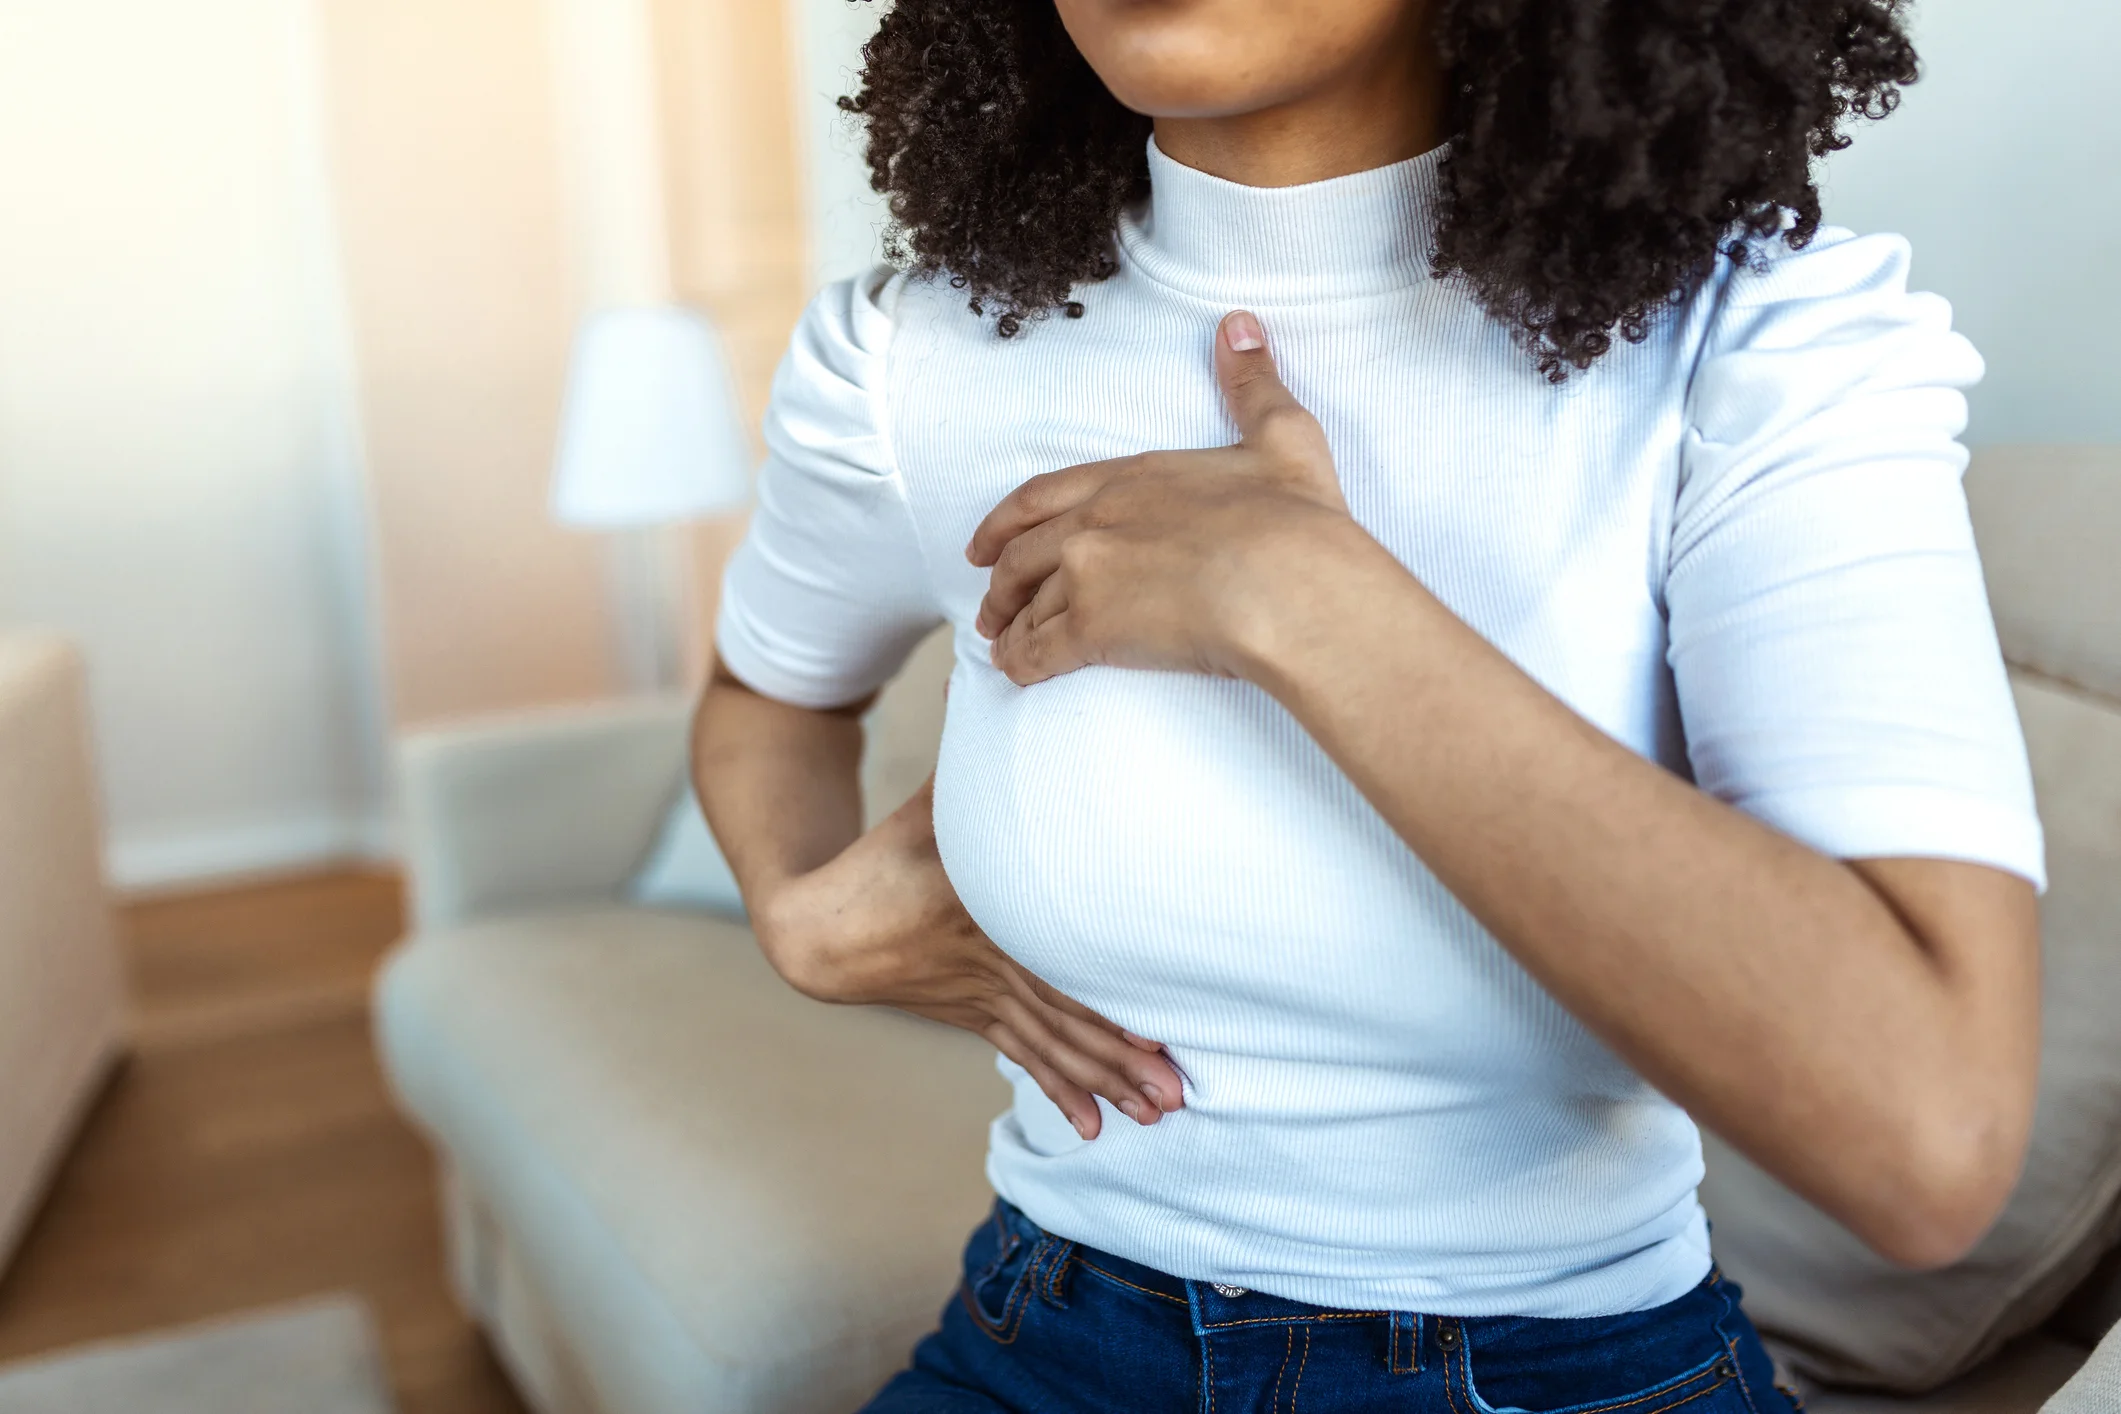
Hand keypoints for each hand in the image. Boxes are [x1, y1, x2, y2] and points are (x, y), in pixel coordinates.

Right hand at [755, 773, 1184, 1138]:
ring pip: (1054, 1049)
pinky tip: (1093, 1129)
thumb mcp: (935, 796)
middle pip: (1067, 1020)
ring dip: (1107, 1081)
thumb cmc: (889, 850)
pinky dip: (1061, 1091)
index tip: (1160, 1028)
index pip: (1055, 963)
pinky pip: (1026, 1058)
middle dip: (1124, 1057)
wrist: (820, 924)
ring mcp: (984, 1000)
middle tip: (1177, 1091)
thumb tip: (1001, 671)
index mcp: (985, 913)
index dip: (1106, 1001)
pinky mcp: (976, 1018)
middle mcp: (991, 966)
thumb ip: (976, 742)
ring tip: (1158, 1114)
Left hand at [967, 309, 1372, 685]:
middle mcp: (1097, 521)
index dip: (1008, 520)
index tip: (986, 541)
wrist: (1293, 586)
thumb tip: (1239, 324)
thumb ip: (1252, 383)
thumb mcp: (1282, 437)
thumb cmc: (1295, 520)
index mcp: (1134, 477)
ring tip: (1000, 643)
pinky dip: (1020, 660)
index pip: (1046, 496)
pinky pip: (1039, 648)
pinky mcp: (1093, 629)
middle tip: (988, 604)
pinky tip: (1015, 671)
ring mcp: (1088, 574)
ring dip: (1008, 625)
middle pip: (1023, 554)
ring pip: (1028, 604)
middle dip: (1000, 581)